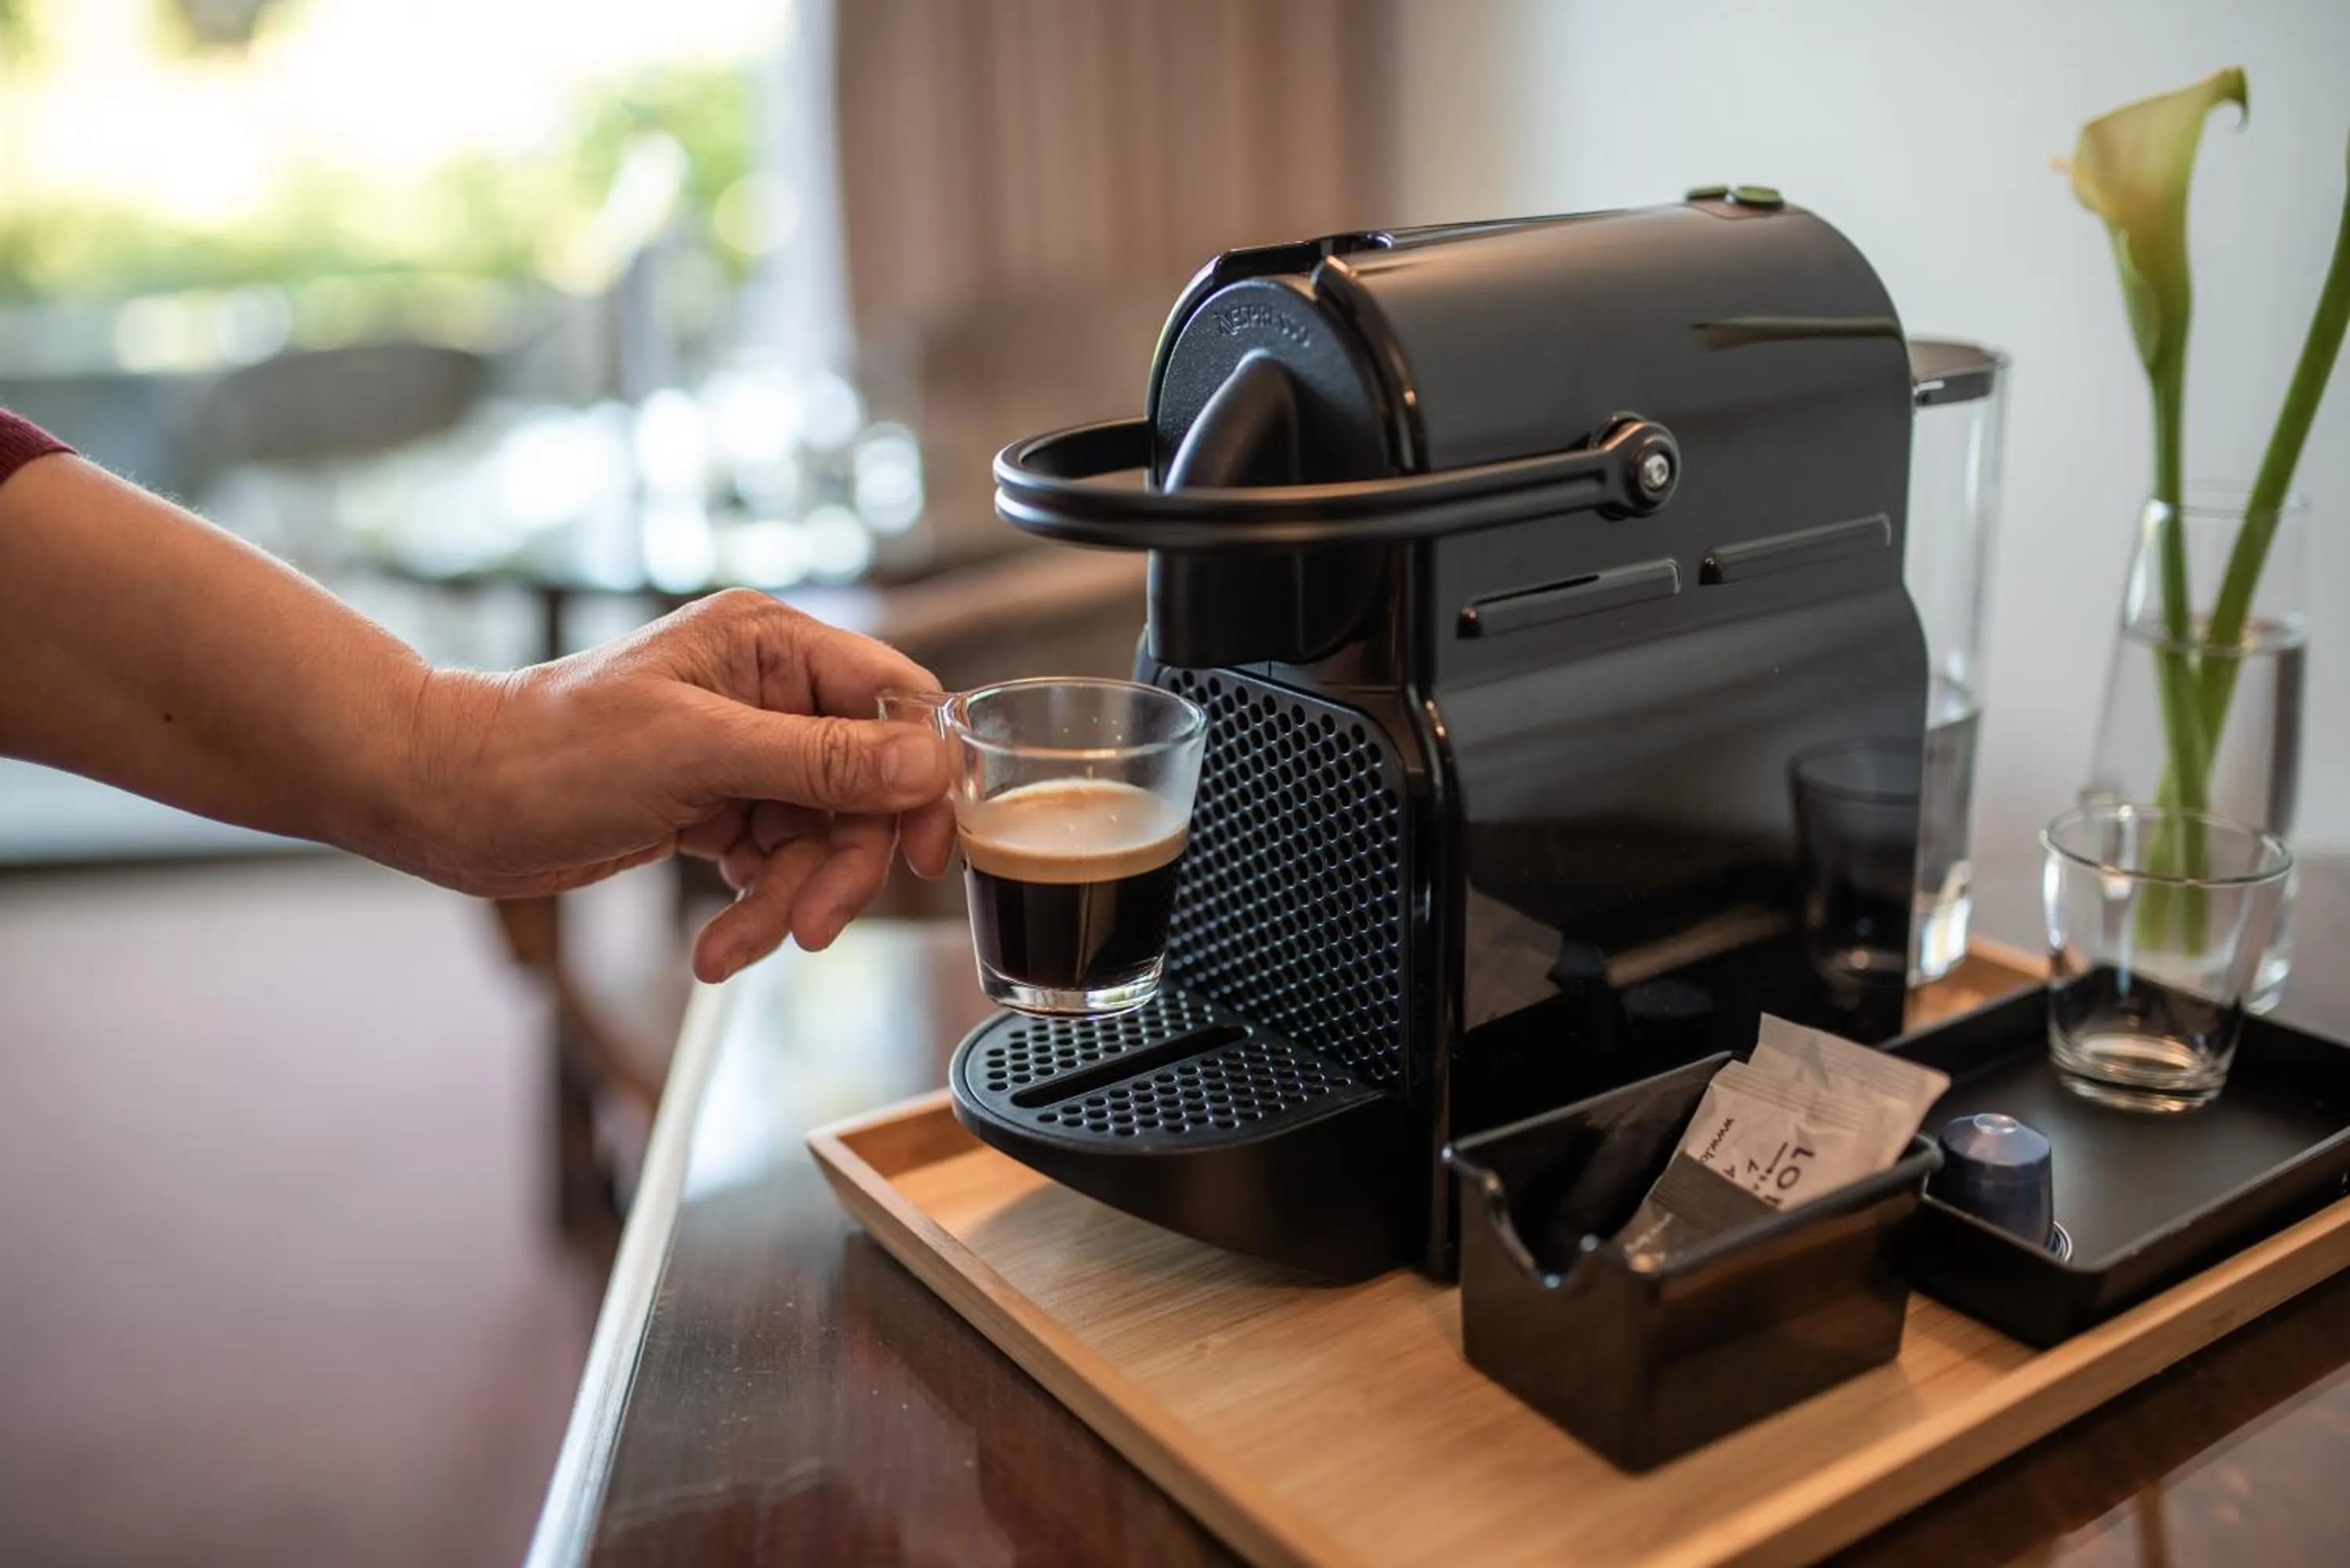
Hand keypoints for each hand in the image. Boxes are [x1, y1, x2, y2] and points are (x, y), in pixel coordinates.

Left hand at [398, 589, 954, 981]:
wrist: (449, 799)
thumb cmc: (546, 750)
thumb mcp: (695, 752)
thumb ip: (818, 759)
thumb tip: (925, 762)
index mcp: (769, 644)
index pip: (892, 701)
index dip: (920, 778)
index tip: (925, 849)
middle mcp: (767, 692)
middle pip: (865, 788)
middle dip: (840, 864)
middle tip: (810, 923)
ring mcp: (743, 753)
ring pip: (821, 838)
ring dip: (789, 899)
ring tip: (740, 943)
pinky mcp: (717, 806)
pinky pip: (774, 863)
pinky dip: (756, 908)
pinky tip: (721, 943)